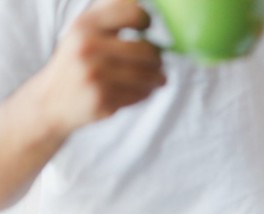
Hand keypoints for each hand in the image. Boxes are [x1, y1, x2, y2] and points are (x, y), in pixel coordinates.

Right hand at [35, 0, 164, 134]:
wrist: (52, 100)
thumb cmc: (77, 62)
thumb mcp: (84, 31)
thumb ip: (110, 13)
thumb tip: (140, 2)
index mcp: (85, 25)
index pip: (133, 13)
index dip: (145, 20)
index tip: (145, 29)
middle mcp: (88, 48)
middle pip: (148, 50)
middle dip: (157, 59)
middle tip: (157, 62)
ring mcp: (95, 75)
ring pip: (148, 75)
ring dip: (157, 78)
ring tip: (157, 78)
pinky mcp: (103, 99)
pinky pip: (141, 94)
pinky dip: (146, 92)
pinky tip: (142, 90)